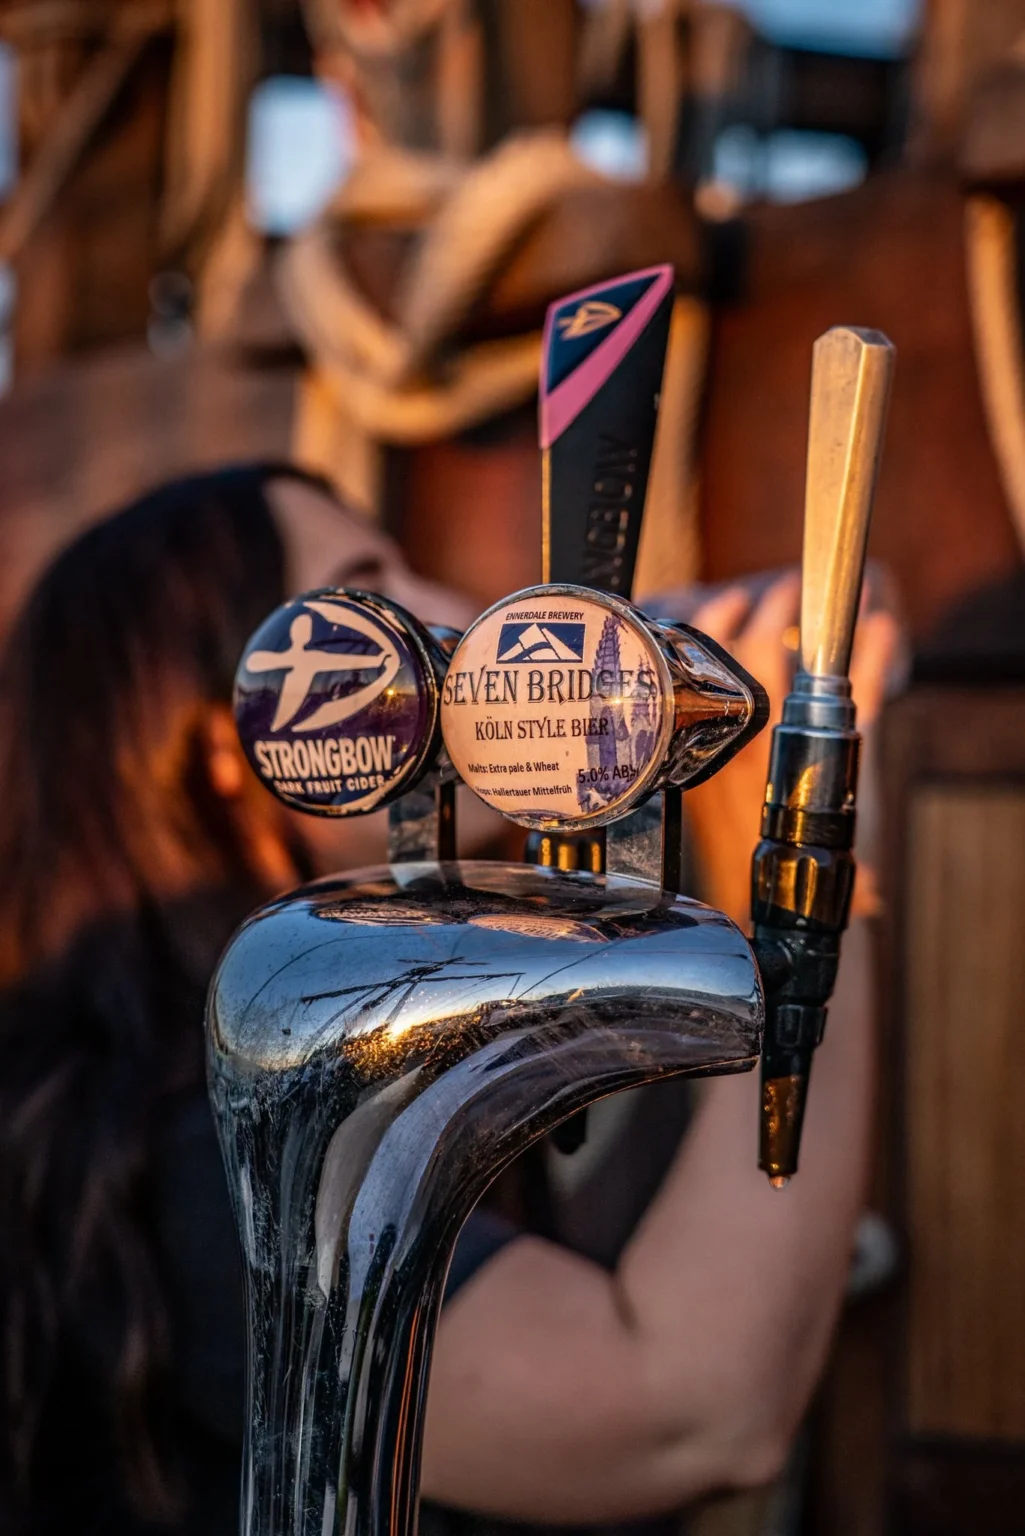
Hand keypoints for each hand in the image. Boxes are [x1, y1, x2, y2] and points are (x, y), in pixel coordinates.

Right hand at [683, 574, 901, 925]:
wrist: (774, 909)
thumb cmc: (741, 856)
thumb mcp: (712, 799)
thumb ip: (710, 753)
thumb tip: (713, 711)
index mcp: (702, 747)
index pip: (703, 666)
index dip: (718, 623)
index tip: (729, 600)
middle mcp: (738, 741)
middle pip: (749, 650)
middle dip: (770, 609)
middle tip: (785, 591)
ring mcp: (784, 748)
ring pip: (794, 662)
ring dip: (816, 623)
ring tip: (827, 604)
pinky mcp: (835, 761)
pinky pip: (860, 694)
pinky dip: (880, 653)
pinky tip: (886, 629)